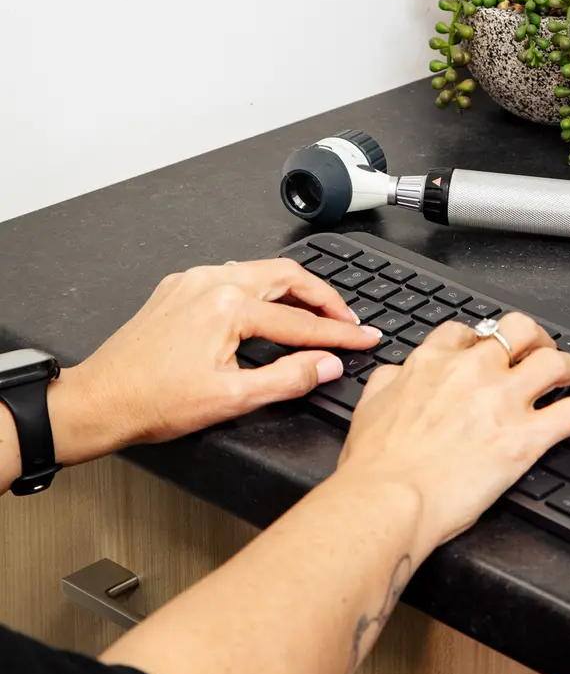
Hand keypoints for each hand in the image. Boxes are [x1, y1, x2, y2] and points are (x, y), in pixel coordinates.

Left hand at [49, 257, 381, 463]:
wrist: (100, 400)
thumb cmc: (154, 402)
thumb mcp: (232, 399)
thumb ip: (289, 378)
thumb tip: (327, 364)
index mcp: (228, 306)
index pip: (300, 320)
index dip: (339, 333)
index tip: (365, 338)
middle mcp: (211, 281)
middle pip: (286, 276)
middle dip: (322, 297)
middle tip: (347, 318)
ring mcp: (192, 281)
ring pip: (258, 272)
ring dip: (291, 290)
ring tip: (315, 313)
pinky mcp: (177, 288)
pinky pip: (230, 277)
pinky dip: (259, 290)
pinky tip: (266, 308)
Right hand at [336, 314, 569, 558]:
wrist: (388, 499)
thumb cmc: (375, 464)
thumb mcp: (371, 404)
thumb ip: (391, 381)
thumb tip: (399, 374)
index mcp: (434, 361)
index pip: (469, 331)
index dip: (487, 338)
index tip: (495, 348)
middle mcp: (473, 370)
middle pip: (519, 330)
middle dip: (536, 337)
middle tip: (543, 351)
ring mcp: (503, 401)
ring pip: (554, 362)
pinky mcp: (526, 437)